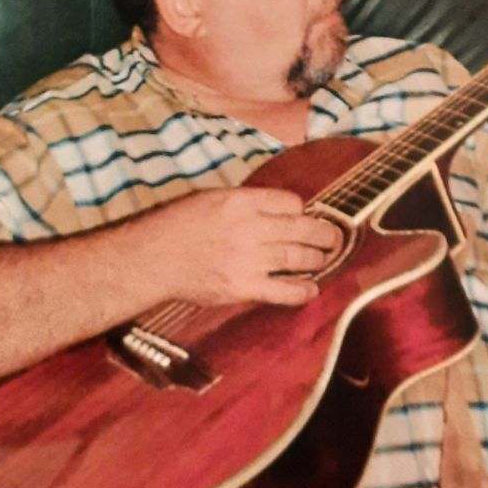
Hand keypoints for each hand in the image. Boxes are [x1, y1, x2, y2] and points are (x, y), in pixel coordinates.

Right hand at [128, 187, 342, 306]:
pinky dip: (302, 290)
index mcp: (241, 201)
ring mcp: (248, 259)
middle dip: (324, 233)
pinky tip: (312, 289)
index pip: (289, 201)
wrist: (153, 258)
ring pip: (298, 257)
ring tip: (325, 258)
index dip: (300, 209)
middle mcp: (250, 227)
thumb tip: (276, 209)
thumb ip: (244, 202)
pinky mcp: (242, 287)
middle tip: (334, 237)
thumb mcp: (210, 197)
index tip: (301, 216)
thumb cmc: (177, 224)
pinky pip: (282, 290)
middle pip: (301, 228)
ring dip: (318, 258)